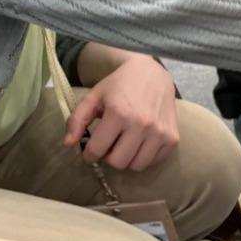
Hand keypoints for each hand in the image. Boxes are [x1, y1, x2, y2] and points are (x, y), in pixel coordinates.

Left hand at [63, 55, 178, 170]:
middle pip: (118, 162)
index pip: (98, 149)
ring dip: (127, 160)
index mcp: (118, 113)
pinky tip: (139, 144)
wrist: (152, 75)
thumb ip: (77, 119)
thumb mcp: (94, 97)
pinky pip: (154, 162)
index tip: (89, 153)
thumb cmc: (119, 85)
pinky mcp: (172, 139)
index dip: (89, 155)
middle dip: (109, 158)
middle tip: (108, 148)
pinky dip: (143, 157)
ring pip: (137, 166)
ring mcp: (159, 133)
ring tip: (123, 147)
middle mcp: (141, 125)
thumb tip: (67, 144)